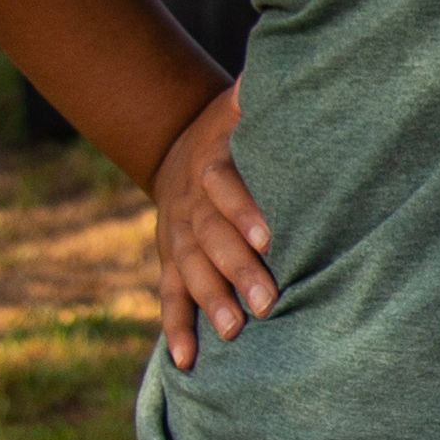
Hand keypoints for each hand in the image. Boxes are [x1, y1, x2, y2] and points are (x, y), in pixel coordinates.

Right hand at [149, 88, 276, 367]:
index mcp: (210, 168)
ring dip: (212, 303)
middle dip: (239, 271)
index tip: (270, 235)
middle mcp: (189, 208)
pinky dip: (176, 330)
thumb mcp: (239, 107)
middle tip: (270, 302)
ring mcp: (176, 240)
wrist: (180, 150)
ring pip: (191, 273)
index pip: (224, 187)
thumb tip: (264, 77)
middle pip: (211, 240)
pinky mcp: (170, 265)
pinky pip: (169, 299)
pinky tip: (187, 362)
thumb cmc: (231, 132)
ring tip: (236, 331)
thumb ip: (254, 98)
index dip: (244, 209)